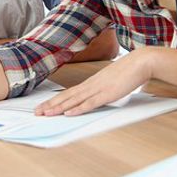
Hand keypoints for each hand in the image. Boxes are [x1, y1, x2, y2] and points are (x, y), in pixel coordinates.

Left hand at [35, 50, 149, 116]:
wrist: (140, 62)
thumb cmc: (128, 71)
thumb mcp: (111, 80)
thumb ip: (103, 87)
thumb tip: (98, 94)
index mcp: (91, 82)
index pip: (68, 93)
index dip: (54, 100)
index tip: (43, 106)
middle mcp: (90, 85)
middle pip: (66, 96)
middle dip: (50, 105)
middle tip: (36, 113)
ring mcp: (98, 89)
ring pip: (74, 100)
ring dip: (59, 108)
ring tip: (46, 114)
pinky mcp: (107, 94)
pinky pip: (90, 103)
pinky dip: (78, 109)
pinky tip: (69, 113)